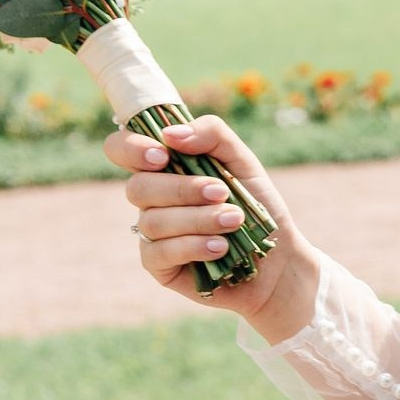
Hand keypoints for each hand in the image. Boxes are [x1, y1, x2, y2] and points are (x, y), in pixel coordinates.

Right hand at [103, 115, 316, 331]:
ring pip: (153, 221)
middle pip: (137, 187)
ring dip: (199, 219)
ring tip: (234, 221)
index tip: (162, 155)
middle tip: (222, 192)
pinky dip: (193, 246)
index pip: (121, 148)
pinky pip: (158, 252)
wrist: (277, 257)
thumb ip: (212, 135)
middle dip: (183, 189)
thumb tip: (170, 134)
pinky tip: (220, 247)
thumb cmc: (257, 205)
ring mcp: (152, 232)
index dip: (130, 148)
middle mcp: (153, 198)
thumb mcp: (243, 161)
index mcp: (166, 166)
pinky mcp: (158, 265)